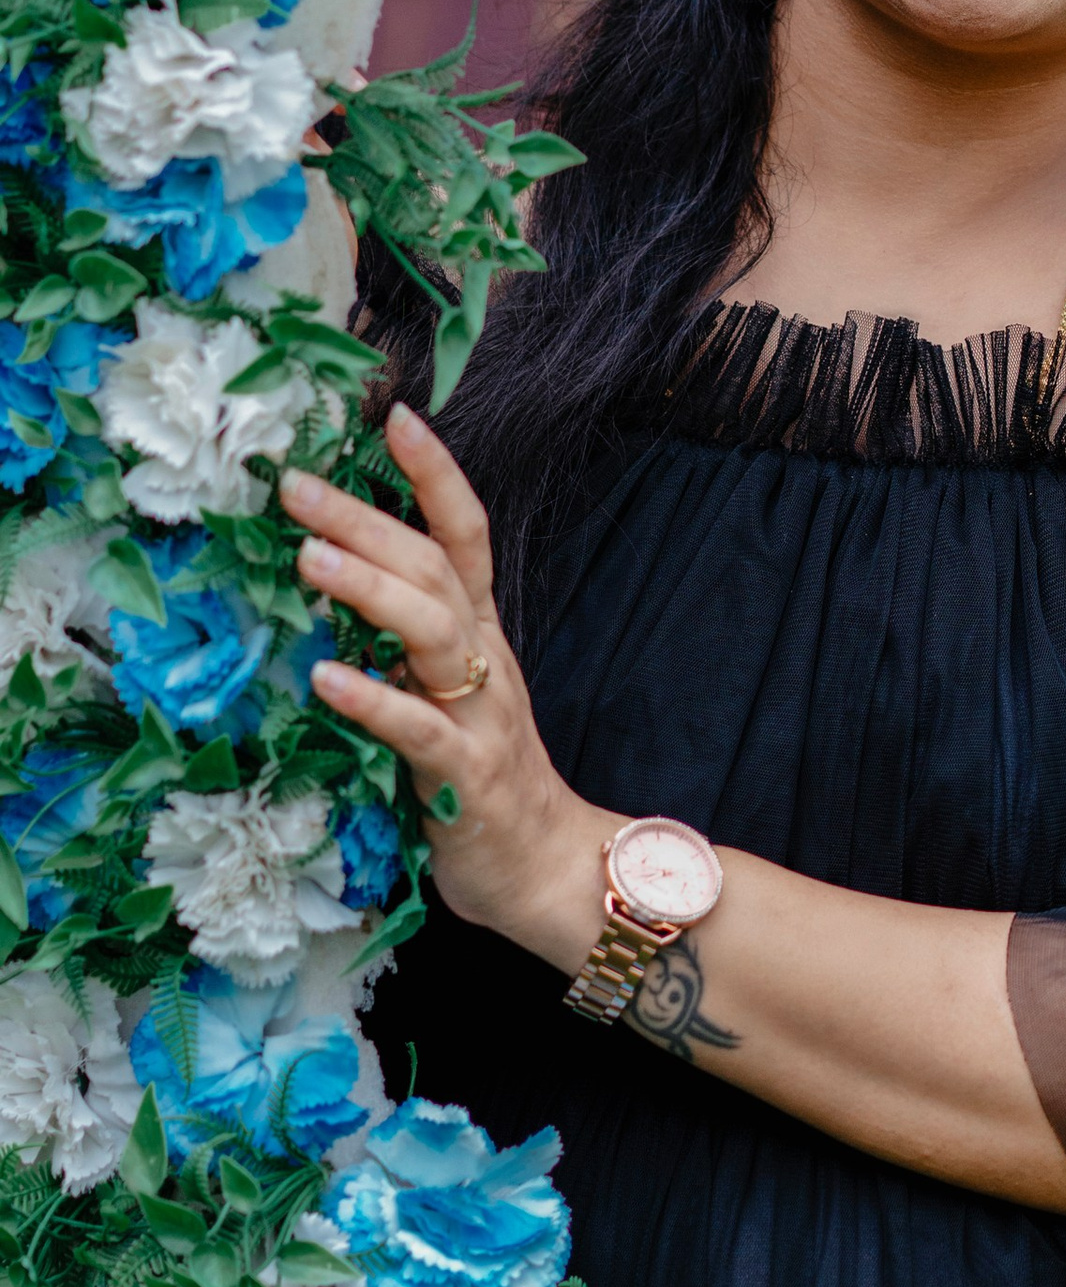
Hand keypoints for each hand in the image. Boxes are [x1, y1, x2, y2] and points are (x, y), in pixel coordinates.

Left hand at [287, 405, 606, 968]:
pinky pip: (419, 731)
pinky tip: (326, 678)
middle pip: (436, 569)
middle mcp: (487, 660)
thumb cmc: (484, 777)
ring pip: (435, 632)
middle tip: (298, 485)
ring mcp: (482, 715)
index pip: (467, 535)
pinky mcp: (467, 777)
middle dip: (368, 519)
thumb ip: (404, 642)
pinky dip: (374, 700)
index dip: (436, 475)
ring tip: (308, 560)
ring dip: (371, 590)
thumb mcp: (448, 693)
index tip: (396, 416)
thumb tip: (330, 582)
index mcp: (482, 634)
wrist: (548, 869)